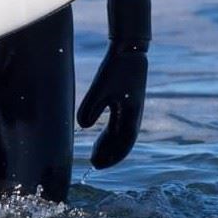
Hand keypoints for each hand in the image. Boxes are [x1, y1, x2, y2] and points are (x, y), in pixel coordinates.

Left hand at [77, 41, 147, 168]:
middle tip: (94, 165)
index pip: (123, 143)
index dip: (112, 156)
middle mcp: (134, 116)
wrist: (129, 51)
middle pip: (122, 142)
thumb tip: (83, 127)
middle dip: (109, 155)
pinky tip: (100, 137)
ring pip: (120, 135)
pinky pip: (119, 125)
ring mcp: (131, 110)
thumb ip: (91, 107)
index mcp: (132, 115)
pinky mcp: (126, 103)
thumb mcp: (101, 87)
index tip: (97, 165)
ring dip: (109, 146)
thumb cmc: (116, 69)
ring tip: (95, 155)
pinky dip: (110, 135)